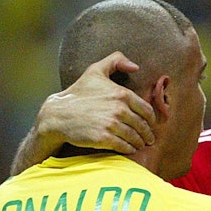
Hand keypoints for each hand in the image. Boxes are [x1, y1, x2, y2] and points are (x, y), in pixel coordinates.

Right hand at [39, 51, 155, 154]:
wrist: (58, 114)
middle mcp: (119, 109)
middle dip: (147, 134)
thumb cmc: (78, 93)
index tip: (150, 125)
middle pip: (142, 126)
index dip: (151, 119)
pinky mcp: (104, 138)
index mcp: (122, 94)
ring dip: (140, 143)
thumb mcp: (95, 71)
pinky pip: (125, 146)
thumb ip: (116, 61)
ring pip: (135, 137)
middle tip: (148, 139)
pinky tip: (130, 149)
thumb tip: (135, 67)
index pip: (147, 110)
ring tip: (140, 145)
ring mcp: (112, 124)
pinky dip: (130, 149)